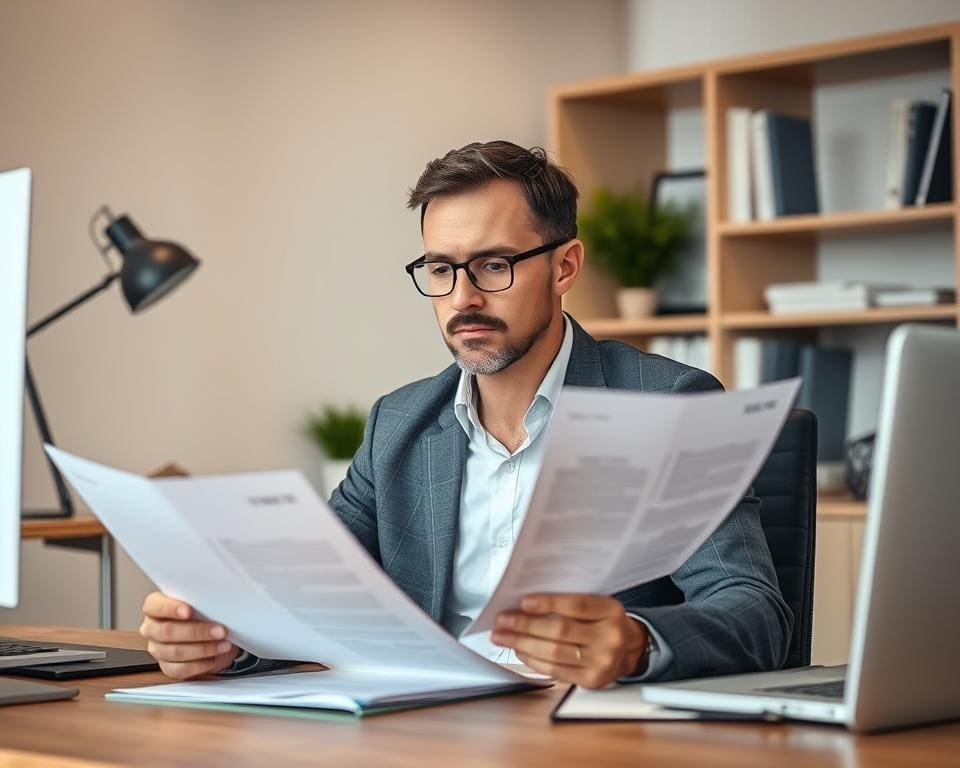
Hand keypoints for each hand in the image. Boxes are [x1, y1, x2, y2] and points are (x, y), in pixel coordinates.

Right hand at [140, 592, 239, 679]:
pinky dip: (199, 665)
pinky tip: (213, 659)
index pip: (154, 606)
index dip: (170, 609)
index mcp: (155, 606)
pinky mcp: (167, 667)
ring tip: (223, 645)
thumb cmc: (202, 611)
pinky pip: (180, 670)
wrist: (209, 632)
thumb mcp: (201, 600)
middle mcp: (152, 628)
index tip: (188, 612)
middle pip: (167, 632)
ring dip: (203, 649)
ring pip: (175, 652)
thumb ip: (200, 598)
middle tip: (220, 630)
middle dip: (197, 632)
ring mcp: (157, 649)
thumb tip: (217, 594)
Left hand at [490, 593, 646, 688]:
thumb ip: (570, 603)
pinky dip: (533, 660)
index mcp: (610, 611)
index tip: (523, 602)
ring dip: (522, 644)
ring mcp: (602, 662)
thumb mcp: (597, 605)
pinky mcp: (592, 680)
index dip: (548, 603)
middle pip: (561, 630)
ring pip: (554, 652)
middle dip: (525, 625)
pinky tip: (520, 651)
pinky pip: (556, 671)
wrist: (629, 649)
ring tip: (503, 637)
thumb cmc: (604, 622)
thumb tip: (526, 604)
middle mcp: (610, 637)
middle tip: (502, 621)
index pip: (577, 605)